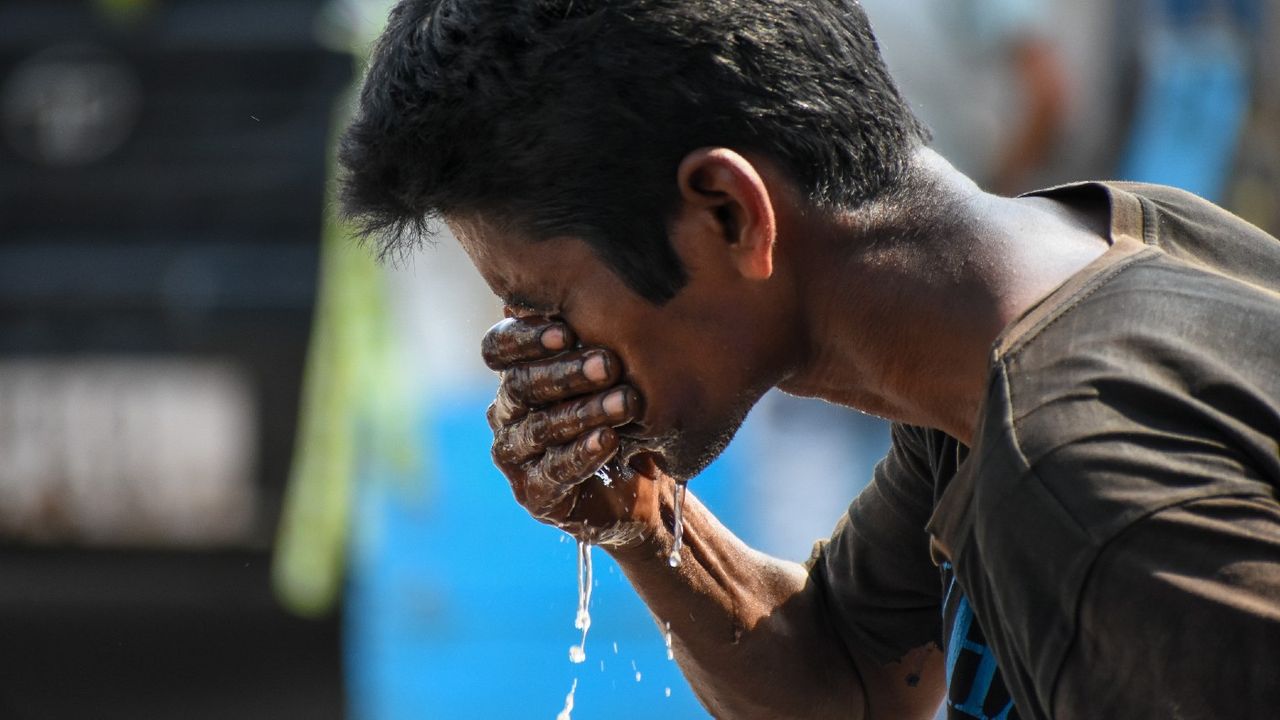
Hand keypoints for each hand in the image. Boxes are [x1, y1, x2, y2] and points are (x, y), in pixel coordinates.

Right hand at [482, 317, 658, 544]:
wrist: (641, 483)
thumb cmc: (622, 411)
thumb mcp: (611, 367)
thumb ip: (590, 330)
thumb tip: (586, 274)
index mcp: (516, 371)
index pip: (498, 348)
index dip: (525, 338)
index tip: (566, 331)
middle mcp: (507, 411)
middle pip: (520, 386)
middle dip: (566, 373)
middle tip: (609, 363)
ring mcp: (515, 455)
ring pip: (539, 428)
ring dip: (583, 412)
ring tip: (625, 402)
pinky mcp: (534, 494)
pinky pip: (553, 471)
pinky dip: (582, 453)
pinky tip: (610, 441)